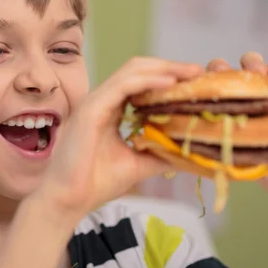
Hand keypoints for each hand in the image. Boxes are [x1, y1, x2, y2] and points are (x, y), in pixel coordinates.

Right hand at [37, 57, 203, 221]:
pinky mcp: (91, 109)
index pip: (142, 81)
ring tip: (191, 73)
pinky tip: (170, 83)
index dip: (168, 76)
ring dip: (164, 69)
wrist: (68, 200)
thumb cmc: (95, 183)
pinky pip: (123, 85)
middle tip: (199, 72)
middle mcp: (102, 100)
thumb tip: (189, 152)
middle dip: (171, 67)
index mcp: (110, 109)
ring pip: (132, 71)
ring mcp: (95, 102)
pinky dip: (149, 80)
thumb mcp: (138, 164)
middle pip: (139, 69)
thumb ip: (159, 152)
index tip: (196, 82)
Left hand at [206, 52, 267, 198]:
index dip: (218, 73)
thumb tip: (199, 148)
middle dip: (248, 65)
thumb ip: (228, 150)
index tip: (215, 77)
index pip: (225, 80)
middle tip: (250, 76)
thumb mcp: (243, 160)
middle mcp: (261, 96)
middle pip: (250, 66)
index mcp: (240, 106)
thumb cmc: (264, 169)